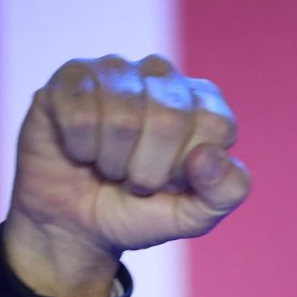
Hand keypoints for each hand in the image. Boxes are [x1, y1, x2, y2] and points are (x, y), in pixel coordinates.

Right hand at [2, 53, 250, 296]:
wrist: (76, 225)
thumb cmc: (140, 211)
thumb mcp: (193, 216)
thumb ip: (225, 191)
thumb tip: (210, 156)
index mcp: (203, 103)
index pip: (215, 125)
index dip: (189, 169)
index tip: (172, 182)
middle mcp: (162, 75)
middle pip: (169, 119)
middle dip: (149, 170)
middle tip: (136, 181)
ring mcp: (115, 71)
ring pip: (122, 117)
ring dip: (112, 163)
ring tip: (108, 168)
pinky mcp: (71, 77)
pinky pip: (80, 113)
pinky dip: (80, 149)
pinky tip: (80, 151)